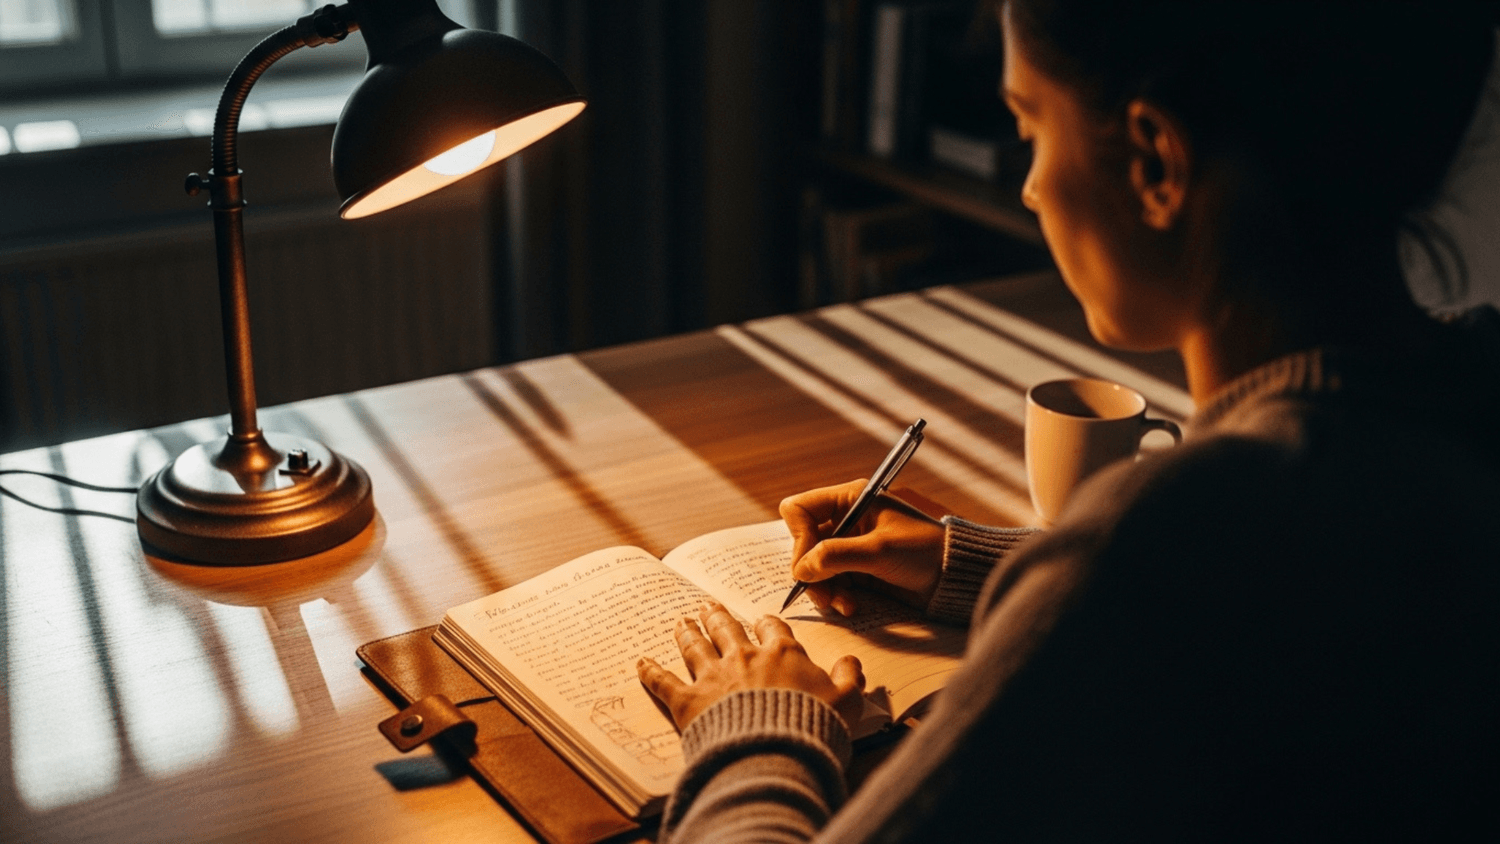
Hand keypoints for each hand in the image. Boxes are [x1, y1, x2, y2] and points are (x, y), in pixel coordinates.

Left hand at [637, 602, 865, 730]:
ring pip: (696, 647)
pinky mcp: (688, 702)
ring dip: (687, 633)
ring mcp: (713, 677)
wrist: (776, 751)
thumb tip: (852, 661)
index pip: (772, 629)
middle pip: (727, 629)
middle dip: (717, 616)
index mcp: (782, 654)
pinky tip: (640, 663)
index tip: (760, 621)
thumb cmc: (814, 726)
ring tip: (680, 622)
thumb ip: (849, 678)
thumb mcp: (848, 702)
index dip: (765, 624)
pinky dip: (650, 671)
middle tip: (707, 606)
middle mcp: (744, 658)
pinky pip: (664, 681)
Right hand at [779, 480, 945, 616]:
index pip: (800, 510)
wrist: (954, 576)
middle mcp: (846, 518)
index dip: (799, 539)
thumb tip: (800, 570)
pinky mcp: (857, 568)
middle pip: (804, 543)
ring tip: (843, 605)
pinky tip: (852, 606)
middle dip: (811, 571)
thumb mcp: (878, 551)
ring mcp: (850, 545)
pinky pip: (831, 581)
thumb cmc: (924, 551)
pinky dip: (836, 595)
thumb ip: (835, 556)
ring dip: (824, 588)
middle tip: (822, 596)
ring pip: (814, 566)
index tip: (811, 565)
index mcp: (850, 498)